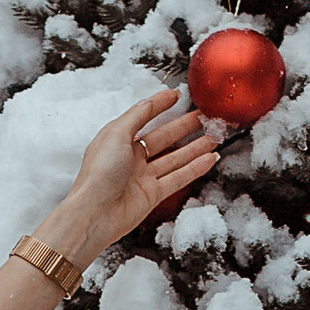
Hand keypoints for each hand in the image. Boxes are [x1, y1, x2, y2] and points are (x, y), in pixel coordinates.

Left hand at [54, 88, 227, 258]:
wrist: (95, 213)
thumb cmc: (99, 173)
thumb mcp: (116, 133)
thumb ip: (136, 115)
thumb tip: (150, 100)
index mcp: (118, 139)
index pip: (144, 117)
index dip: (160, 105)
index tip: (177, 96)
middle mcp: (130, 157)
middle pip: (163, 137)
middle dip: (184, 126)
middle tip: (204, 117)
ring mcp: (142, 176)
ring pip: (174, 157)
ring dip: (194, 147)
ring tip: (213, 137)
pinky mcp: (152, 194)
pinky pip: (178, 178)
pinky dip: (195, 168)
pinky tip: (209, 159)